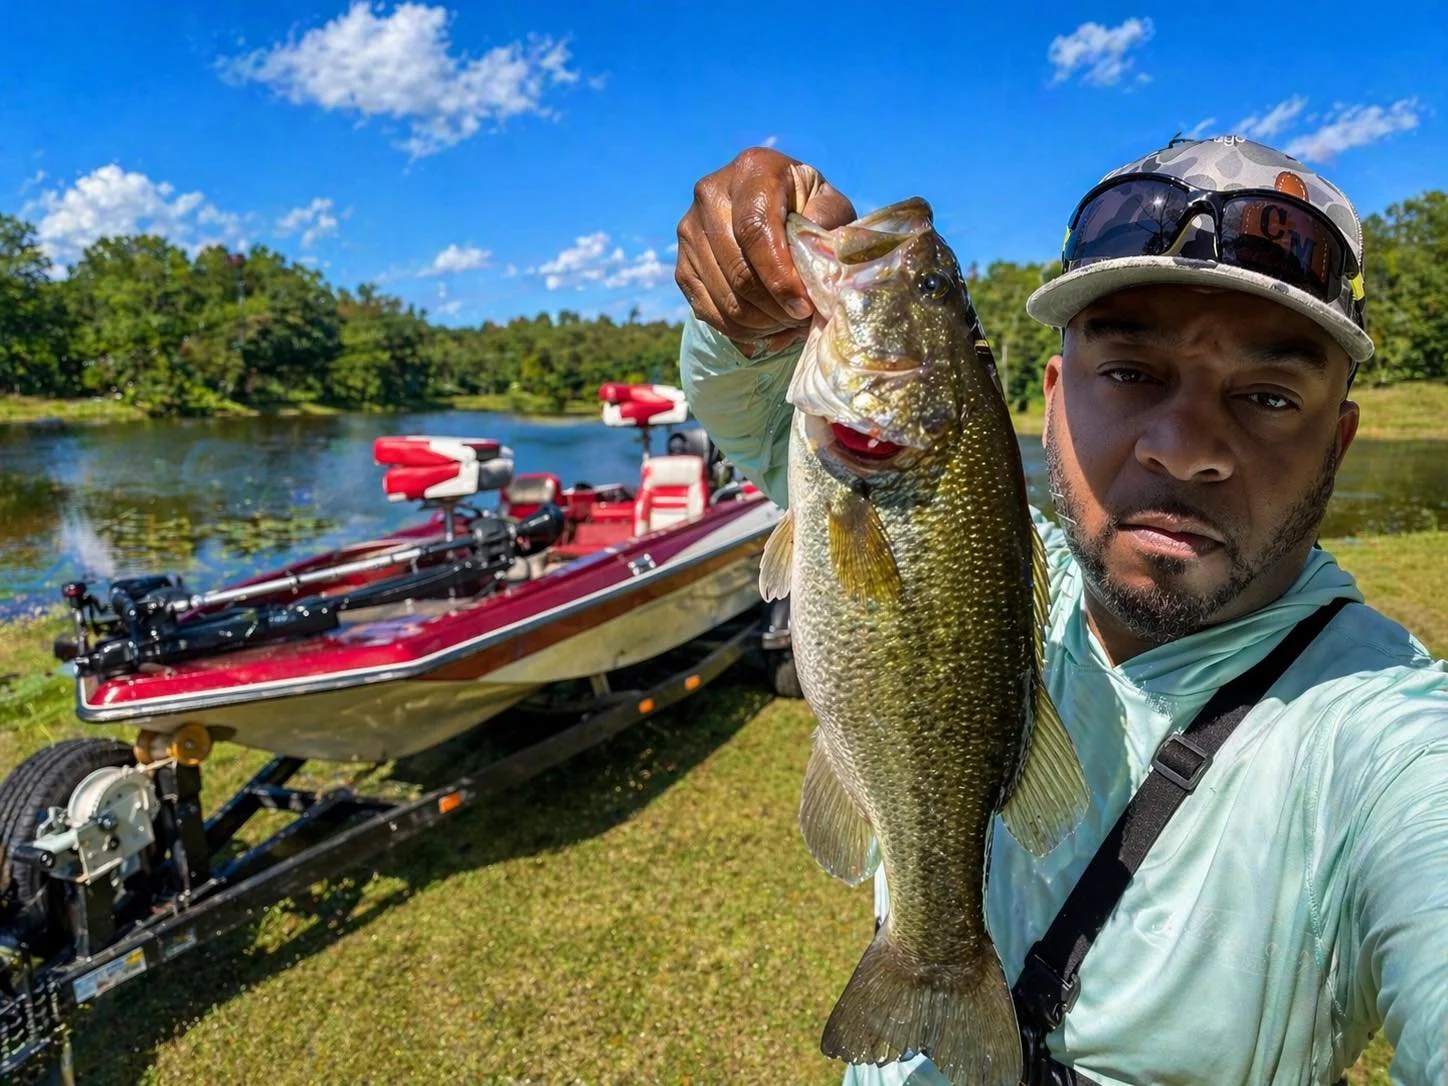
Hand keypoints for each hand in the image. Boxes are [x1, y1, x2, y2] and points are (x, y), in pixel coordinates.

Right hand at [675, 146, 855, 354]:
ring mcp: (689, 231)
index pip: (755, 229)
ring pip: (725, 298)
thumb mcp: (830, 206)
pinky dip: (742, 331)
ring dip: (762, 324)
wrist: (772, 211)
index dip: (779, 276)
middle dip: (775, 308)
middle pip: (738, 270)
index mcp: (752, 170)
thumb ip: (829, 222)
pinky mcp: (682, 265)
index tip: (803, 307)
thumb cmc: (808, 208)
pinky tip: (768, 328)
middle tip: (803, 321)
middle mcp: (710, 194)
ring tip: (789, 324)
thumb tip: (817, 254)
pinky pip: (709, 313)